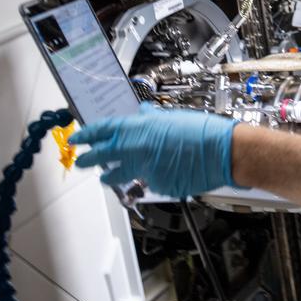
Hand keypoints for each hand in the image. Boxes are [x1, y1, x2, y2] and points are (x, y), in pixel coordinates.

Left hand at [69, 104, 237, 198]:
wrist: (221, 152)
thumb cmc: (201, 131)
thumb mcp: (172, 117)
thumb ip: (151, 118)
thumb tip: (142, 114)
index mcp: (139, 129)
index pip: (104, 130)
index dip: (88, 135)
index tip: (78, 139)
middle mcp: (137, 150)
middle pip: (104, 156)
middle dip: (90, 159)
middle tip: (82, 161)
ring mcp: (146, 170)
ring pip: (123, 175)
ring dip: (114, 175)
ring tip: (108, 177)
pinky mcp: (158, 186)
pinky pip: (149, 183)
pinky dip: (151, 179)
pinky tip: (163, 172)